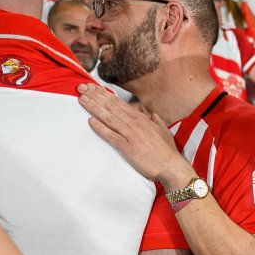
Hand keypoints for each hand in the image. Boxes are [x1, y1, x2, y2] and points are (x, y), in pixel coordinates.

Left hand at [77, 83, 194, 187]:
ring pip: (109, 118)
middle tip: (81, 87)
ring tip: (81, 99)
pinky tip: (90, 121)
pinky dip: (101, 128)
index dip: (104, 94)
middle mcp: (135, 124)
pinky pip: (111, 136)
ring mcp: (131, 135)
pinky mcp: (128, 147)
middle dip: (95, 96)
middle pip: (111, 107)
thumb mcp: (164, 133)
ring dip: (94, 107)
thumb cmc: (168, 153)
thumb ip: (157, 122)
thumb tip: (153, 115)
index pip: (120, 103)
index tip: (93, 87)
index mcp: (142, 119)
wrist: (173, 167)